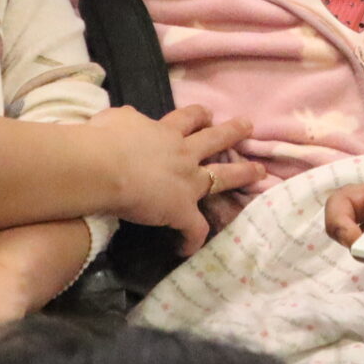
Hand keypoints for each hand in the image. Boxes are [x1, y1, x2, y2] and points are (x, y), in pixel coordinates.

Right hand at [87, 103, 261, 254]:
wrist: (104, 167)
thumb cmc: (103, 139)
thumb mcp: (116, 119)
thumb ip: (127, 120)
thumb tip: (127, 121)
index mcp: (165, 131)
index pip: (187, 118)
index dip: (198, 116)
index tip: (206, 115)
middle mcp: (183, 152)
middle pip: (215, 139)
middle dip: (233, 132)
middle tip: (248, 127)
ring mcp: (188, 181)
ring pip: (223, 177)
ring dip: (242, 174)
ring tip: (259, 172)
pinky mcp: (182, 210)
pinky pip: (195, 228)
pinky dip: (192, 240)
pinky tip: (187, 248)